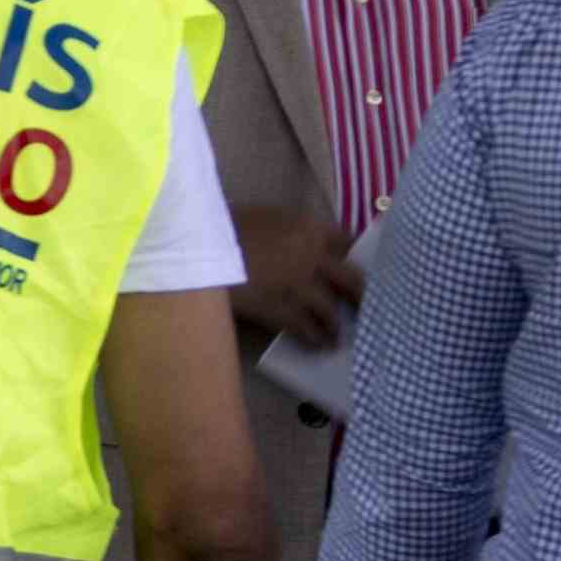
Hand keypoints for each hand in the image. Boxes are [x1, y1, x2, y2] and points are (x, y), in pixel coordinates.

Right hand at [232, 200, 365, 352]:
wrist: (196, 248)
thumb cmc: (222, 225)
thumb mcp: (264, 216)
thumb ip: (289, 231)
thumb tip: (299, 247)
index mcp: (308, 227)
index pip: (348, 242)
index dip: (353, 258)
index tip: (354, 269)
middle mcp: (312, 256)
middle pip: (351, 280)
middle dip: (360, 297)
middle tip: (365, 308)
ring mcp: (297, 285)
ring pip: (329, 310)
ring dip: (335, 325)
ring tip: (336, 337)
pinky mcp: (279, 310)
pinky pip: (304, 328)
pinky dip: (314, 338)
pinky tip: (317, 344)